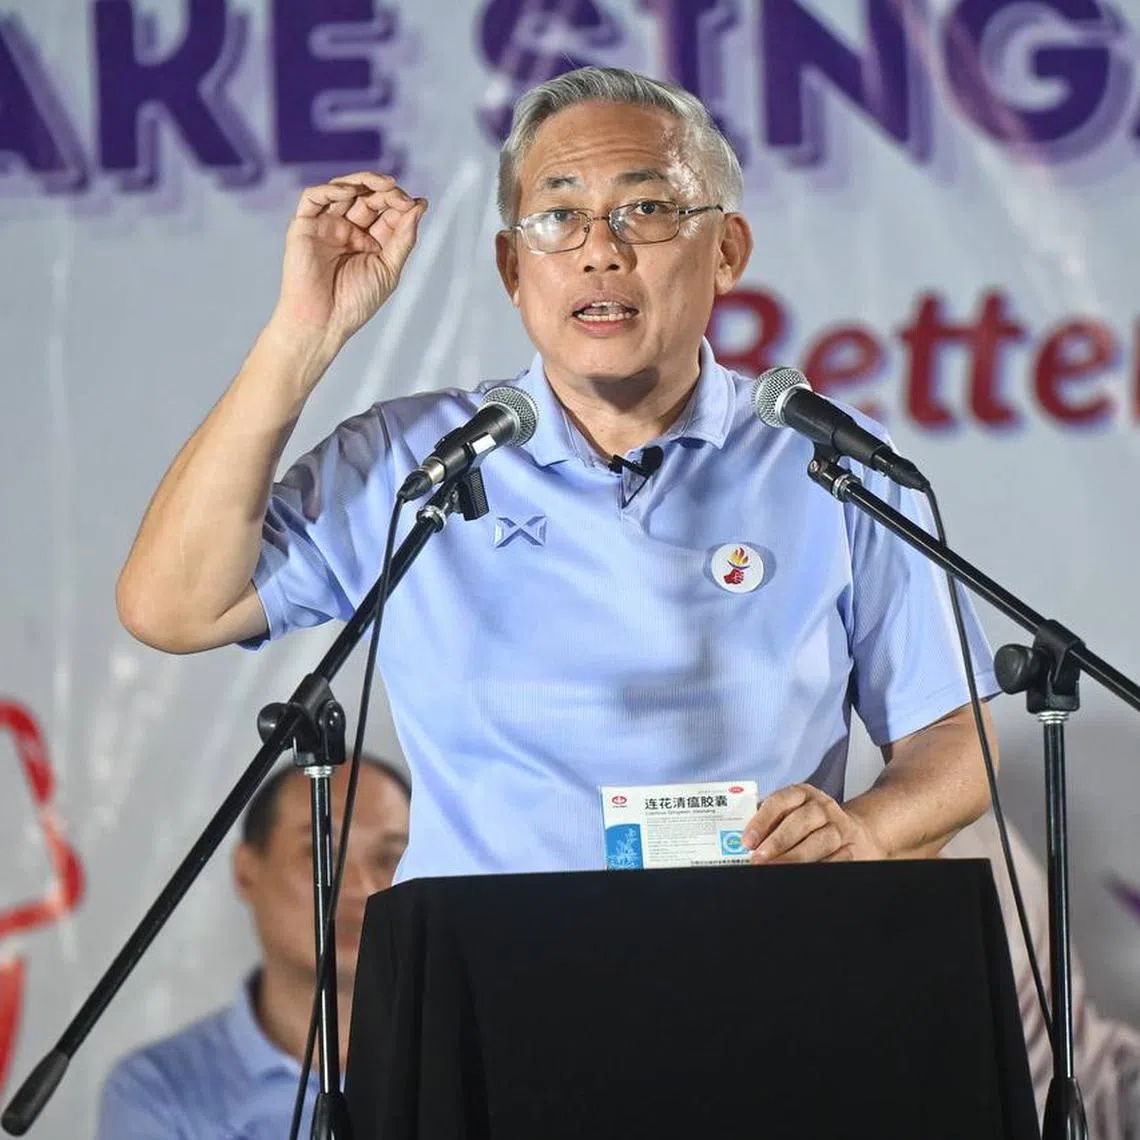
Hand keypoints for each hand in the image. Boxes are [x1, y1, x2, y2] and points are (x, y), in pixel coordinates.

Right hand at [273, 171, 427, 355]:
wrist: (323, 322)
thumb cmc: (355, 303)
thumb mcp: (389, 269)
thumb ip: (403, 238)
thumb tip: (420, 205)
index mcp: (368, 241)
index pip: (386, 213)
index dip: (402, 204)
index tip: (419, 204)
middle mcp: (347, 230)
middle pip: (368, 198)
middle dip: (387, 193)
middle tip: (402, 197)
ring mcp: (326, 226)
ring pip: (343, 190)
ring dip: (365, 182)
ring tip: (387, 186)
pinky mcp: (304, 226)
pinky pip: (313, 198)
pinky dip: (331, 189)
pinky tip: (351, 191)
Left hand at [742, 784, 886, 863]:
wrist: (854, 832)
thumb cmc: (810, 823)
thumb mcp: (792, 813)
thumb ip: (771, 822)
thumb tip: (746, 842)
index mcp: (802, 794)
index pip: (780, 802)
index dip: (762, 821)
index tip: (747, 842)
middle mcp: (822, 807)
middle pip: (800, 822)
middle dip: (777, 842)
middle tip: (758, 859)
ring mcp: (840, 827)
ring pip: (819, 841)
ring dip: (795, 857)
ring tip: (775, 868)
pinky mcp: (852, 848)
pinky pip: (836, 859)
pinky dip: (819, 866)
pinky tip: (802, 874)